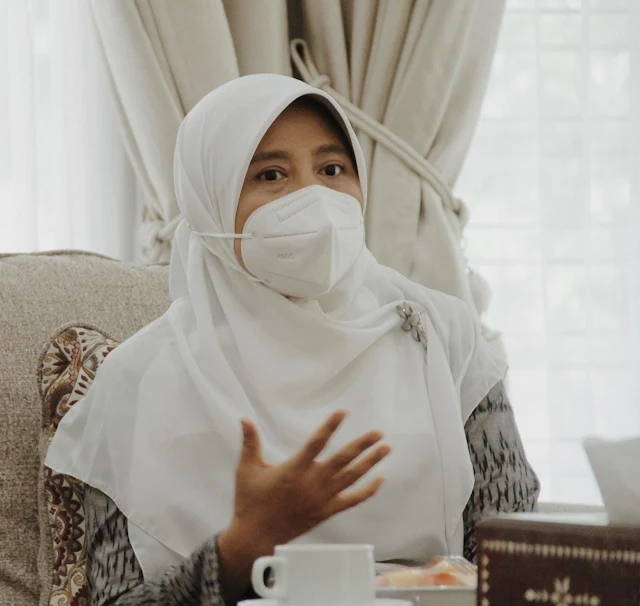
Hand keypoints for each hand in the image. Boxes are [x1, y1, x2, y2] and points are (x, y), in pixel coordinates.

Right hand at [217, 412, 389, 602]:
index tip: (343, 413)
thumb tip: (244, 418)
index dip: (330, 427)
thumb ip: (249, 442)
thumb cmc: (250, 500)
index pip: (316, 444)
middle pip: (341, 460)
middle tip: (378, 432)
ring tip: (385, 448)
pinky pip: (351, 501)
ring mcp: (321, 499)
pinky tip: (380, 479)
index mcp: (293, 470)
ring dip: (370, 463)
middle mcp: (311, 483)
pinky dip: (367, 491)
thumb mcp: (246, 469)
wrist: (256, 536)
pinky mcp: (326, 512)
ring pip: (351, 478)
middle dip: (362, 445)